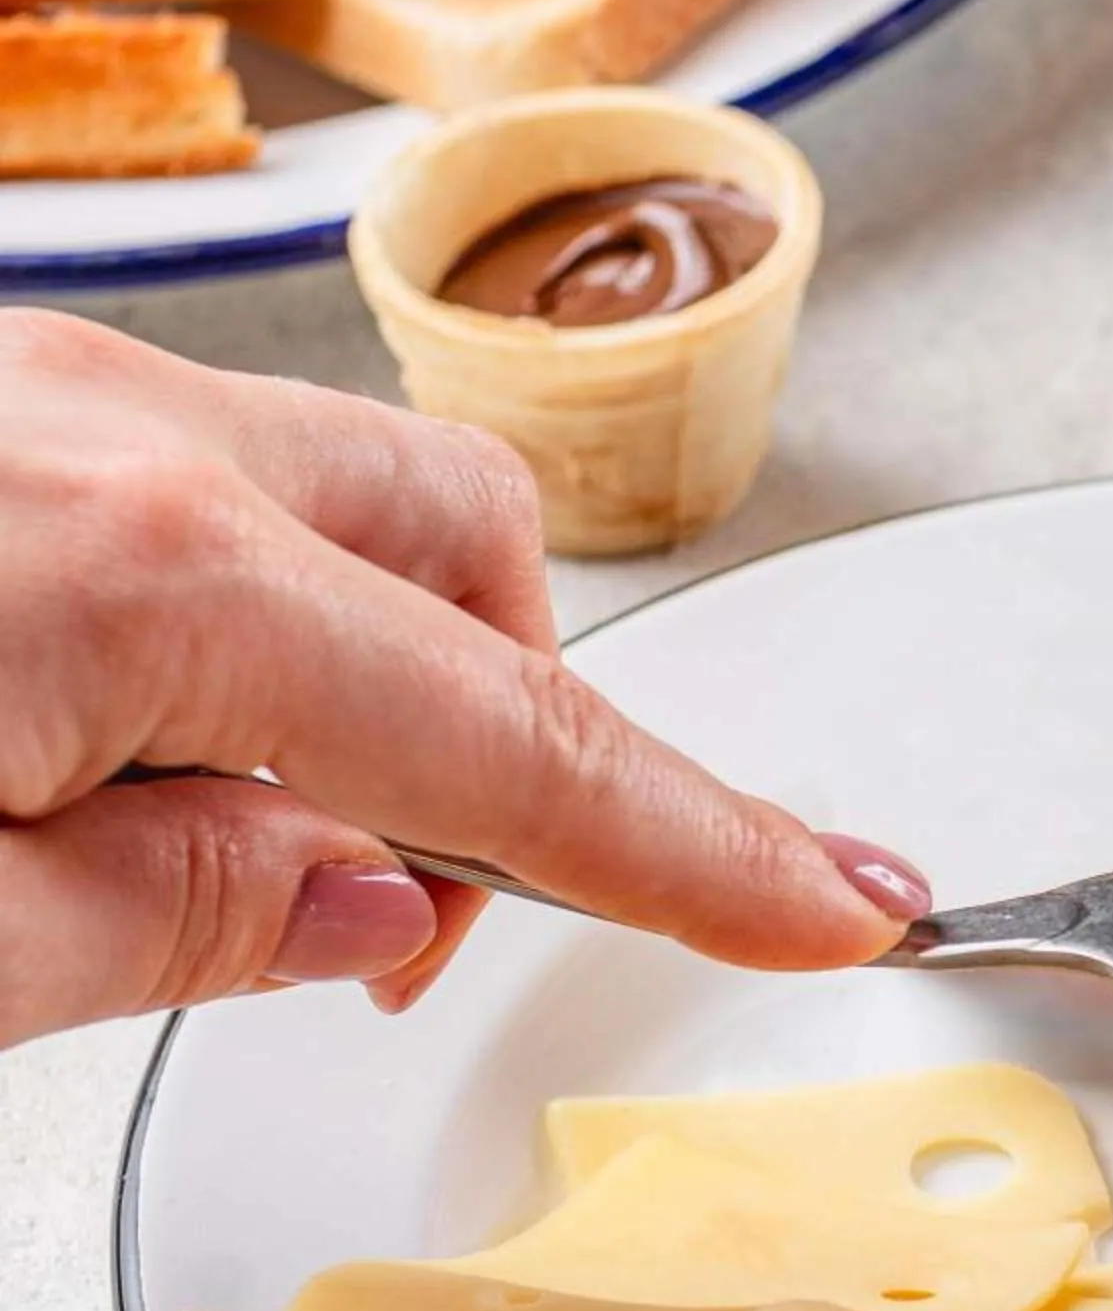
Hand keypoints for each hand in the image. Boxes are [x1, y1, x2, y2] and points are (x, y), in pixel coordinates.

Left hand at [0, 311, 930, 1047]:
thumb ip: (167, 924)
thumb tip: (358, 904)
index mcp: (136, 573)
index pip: (519, 748)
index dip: (702, 847)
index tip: (835, 903)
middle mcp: (110, 428)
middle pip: (470, 544)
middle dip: (507, 714)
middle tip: (412, 896)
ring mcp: (34, 386)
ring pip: (326, 491)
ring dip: (350, 656)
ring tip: (199, 823)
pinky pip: (183, 476)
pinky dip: (213, 608)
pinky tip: (82, 723)